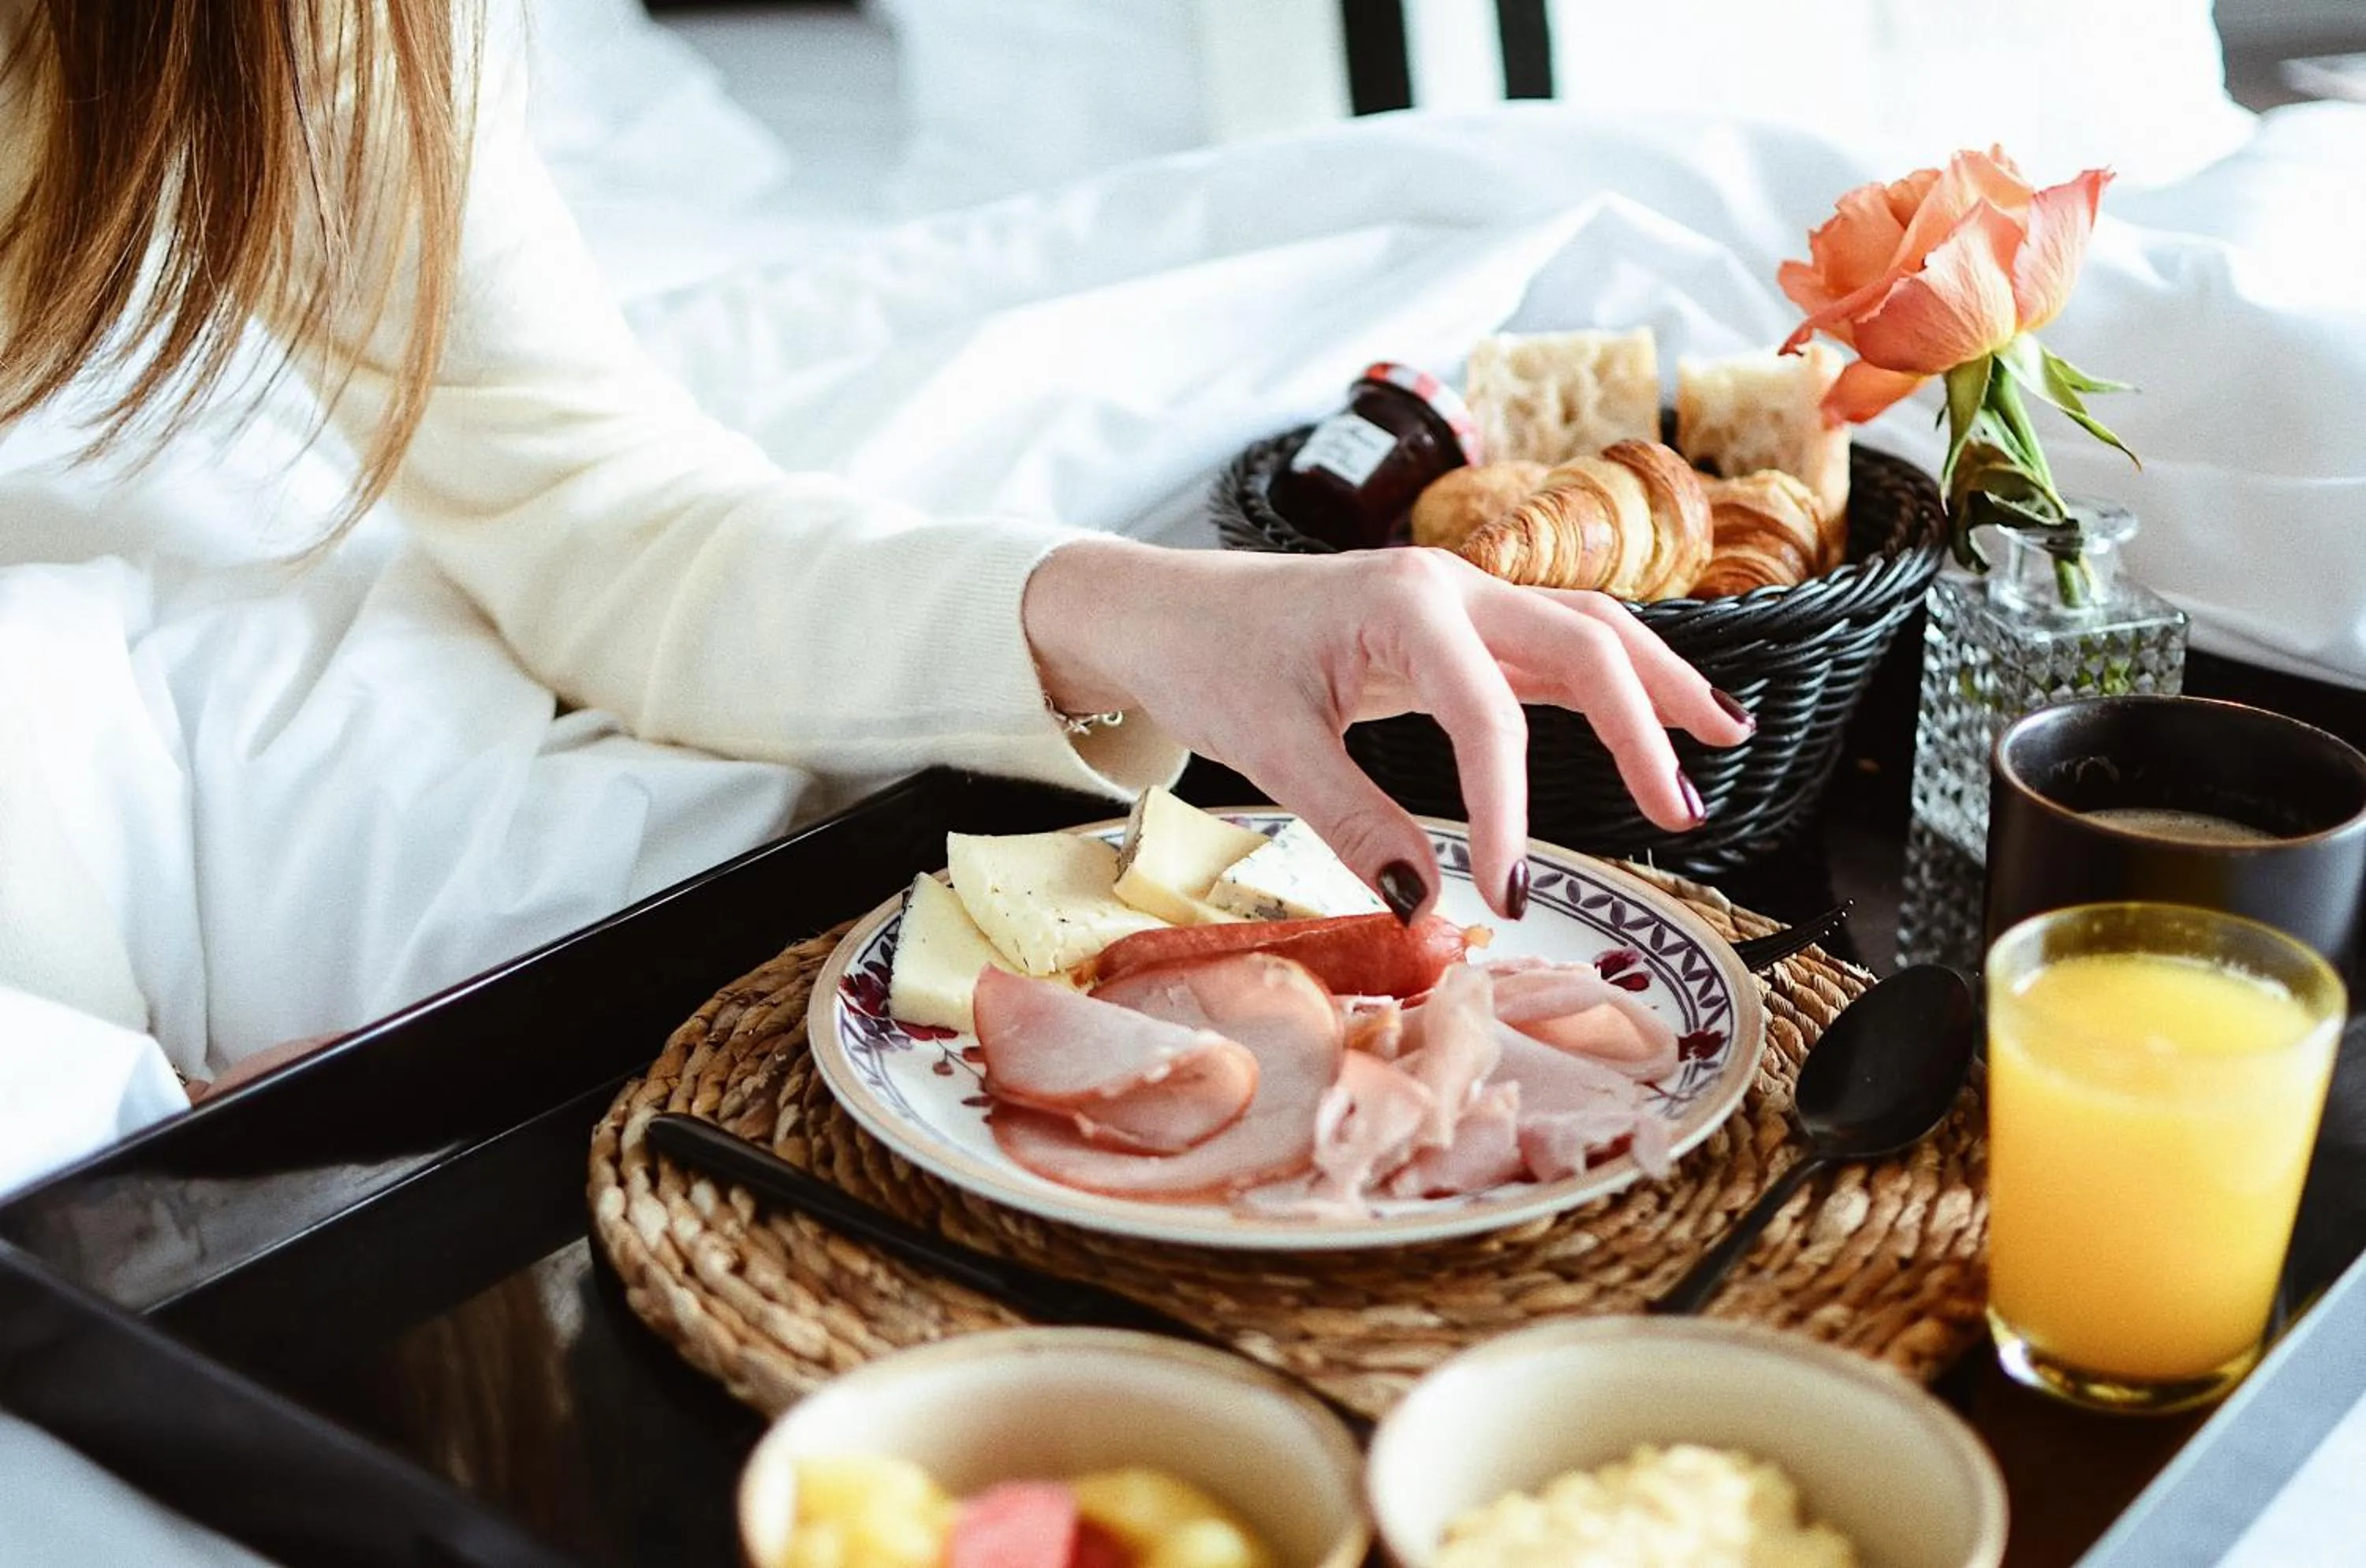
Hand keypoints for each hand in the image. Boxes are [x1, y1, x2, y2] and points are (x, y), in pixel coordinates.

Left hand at [1023, 537, 1752, 919]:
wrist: (1161, 608)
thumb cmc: (1207, 659)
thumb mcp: (1268, 748)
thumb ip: (1353, 822)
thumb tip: (1427, 905)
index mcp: (1406, 604)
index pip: (1491, 716)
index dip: (1509, 810)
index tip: (1511, 893)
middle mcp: (1451, 587)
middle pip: (1585, 643)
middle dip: (1644, 724)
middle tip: (1684, 812)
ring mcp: (1460, 598)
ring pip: (1587, 630)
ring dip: (1654, 687)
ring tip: (1722, 743)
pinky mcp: (1456, 624)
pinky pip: (1552, 645)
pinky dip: (1612, 680)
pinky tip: (1654, 718)